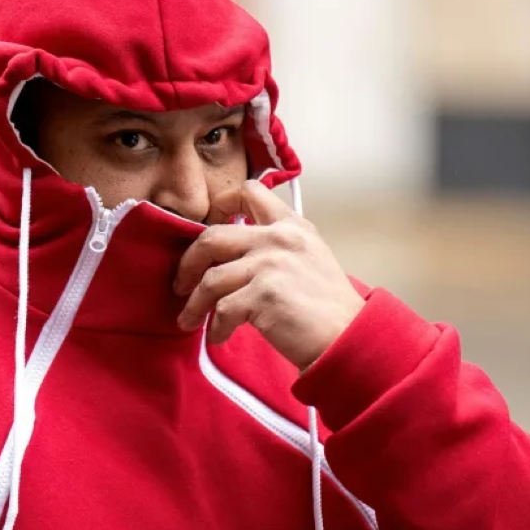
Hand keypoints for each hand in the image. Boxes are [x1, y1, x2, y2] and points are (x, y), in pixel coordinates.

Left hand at [174, 180, 365, 369]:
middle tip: (181, 283)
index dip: (220, 206)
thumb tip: (230, 251)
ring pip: (210, 278)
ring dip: (194, 304)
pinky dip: (215, 327)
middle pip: (212, 237)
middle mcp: (280, 238)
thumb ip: (276, 244)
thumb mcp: (309, 257)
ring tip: (189, 319)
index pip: (249, 191)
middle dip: (189, 263)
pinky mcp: (264, 295)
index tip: (205, 230)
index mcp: (292, 225)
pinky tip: (218, 336)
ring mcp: (271, 265)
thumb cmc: (327, 306)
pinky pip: (221, 310)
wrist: (348, 338)